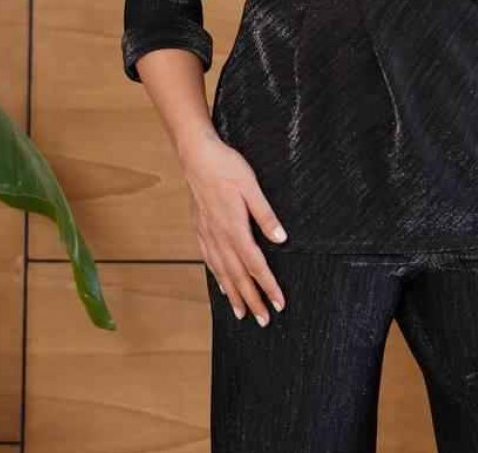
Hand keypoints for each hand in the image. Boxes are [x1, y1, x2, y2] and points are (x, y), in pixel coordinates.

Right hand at [178, 131, 288, 325]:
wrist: (196, 157)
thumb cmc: (226, 168)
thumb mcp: (252, 187)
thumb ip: (265, 215)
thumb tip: (281, 238)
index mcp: (234, 229)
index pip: (255, 265)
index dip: (268, 286)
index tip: (279, 304)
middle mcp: (219, 237)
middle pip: (238, 276)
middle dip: (252, 300)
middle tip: (263, 320)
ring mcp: (207, 235)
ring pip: (222, 272)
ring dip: (234, 294)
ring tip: (243, 313)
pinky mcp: (200, 230)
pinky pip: (210, 261)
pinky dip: (218, 278)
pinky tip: (222, 285)